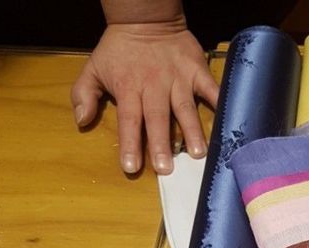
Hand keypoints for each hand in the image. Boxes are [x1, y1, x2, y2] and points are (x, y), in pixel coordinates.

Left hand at [71, 18, 218, 174]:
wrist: (144, 17)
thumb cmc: (119, 50)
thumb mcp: (93, 67)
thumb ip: (84, 95)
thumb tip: (82, 121)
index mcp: (128, 87)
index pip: (128, 120)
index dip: (129, 143)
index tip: (131, 166)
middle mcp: (154, 86)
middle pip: (157, 119)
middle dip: (161, 143)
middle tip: (165, 168)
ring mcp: (178, 79)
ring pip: (185, 109)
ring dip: (192, 132)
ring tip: (197, 154)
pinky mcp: (196, 71)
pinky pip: (210, 89)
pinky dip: (219, 104)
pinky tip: (226, 121)